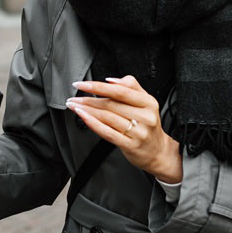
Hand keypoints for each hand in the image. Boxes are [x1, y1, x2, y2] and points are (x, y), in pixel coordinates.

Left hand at [66, 75, 182, 183]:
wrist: (158, 152)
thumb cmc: (148, 125)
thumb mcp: (146, 102)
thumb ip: (131, 87)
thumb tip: (111, 80)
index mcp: (148, 102)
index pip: (121, 90)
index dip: (99, 86)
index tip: (82, 84)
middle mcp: (145, 116)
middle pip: (112, 104)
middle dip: (89, 99)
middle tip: (74, 97)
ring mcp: (138, 132)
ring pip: (108, 117)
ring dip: (88, 110)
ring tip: (75, 106)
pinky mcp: (131, 145)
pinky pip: (108, 133)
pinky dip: (93, 124)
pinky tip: (84, 118)